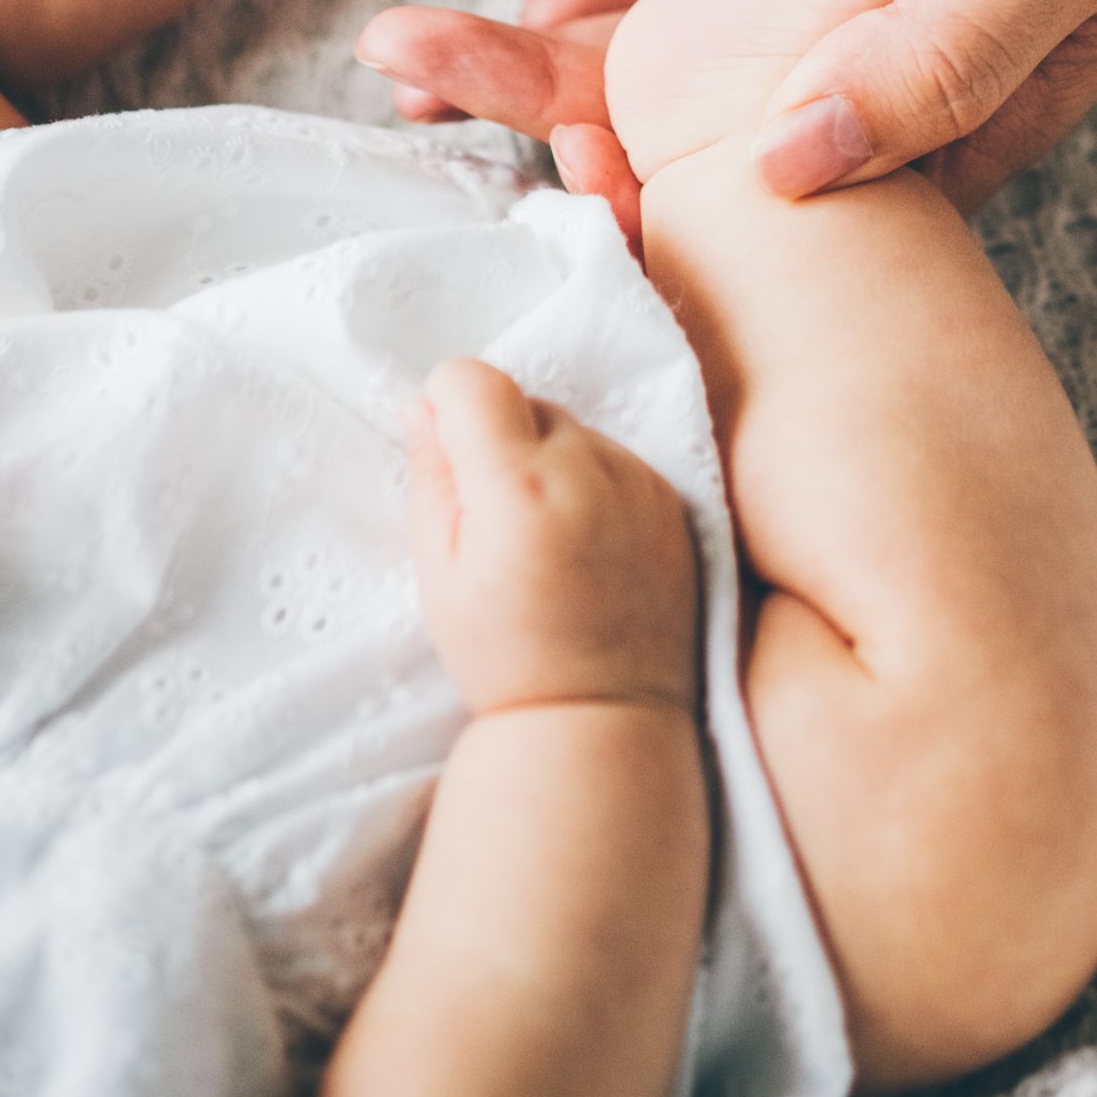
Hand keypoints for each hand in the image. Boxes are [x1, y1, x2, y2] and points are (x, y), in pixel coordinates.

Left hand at [360, 0, 1046, 202]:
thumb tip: (782, 175)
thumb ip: (943, 44)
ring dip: (581, 62)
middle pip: (720, 126)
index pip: (786, 200)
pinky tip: (559, 6)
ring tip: (422, 71)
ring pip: (721, 58)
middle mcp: (943, 68)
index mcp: (987, 102)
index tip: (512, 183)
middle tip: (400, 90)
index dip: (648, 202)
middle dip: (558, 117)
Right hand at [403, 360, 698, 718]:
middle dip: (498, 439)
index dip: (445, 406)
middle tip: (495, 519)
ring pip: (573, 429)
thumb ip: (430, 476)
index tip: (446, 454)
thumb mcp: (439, 574)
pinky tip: (584, 548)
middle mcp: (589, 468)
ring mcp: (640, 481)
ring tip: (544, 539)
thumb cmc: (504, 657)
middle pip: (526, 401)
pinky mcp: (674, 500)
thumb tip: (422, 406)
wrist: (603, 717)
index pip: (472, 378)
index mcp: (519, 484)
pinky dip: (592, 485)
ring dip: (548, 460)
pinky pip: (616, 460)